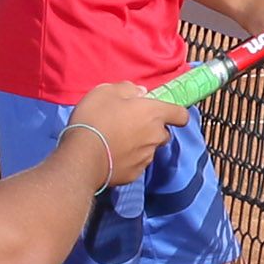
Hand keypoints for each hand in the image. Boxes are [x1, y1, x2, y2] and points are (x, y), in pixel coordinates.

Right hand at [67, 82, 183, 186]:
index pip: (181, 115)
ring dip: (140, 144)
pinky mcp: (134, 174)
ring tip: (117, 141)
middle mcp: (155, 137)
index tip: (165, 112)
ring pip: (150, 149)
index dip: (176, 113)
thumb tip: (141, 93)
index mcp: (154, 114)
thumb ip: (128, 89)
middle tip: (131, 124)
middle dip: (152, 129)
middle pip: (163, 133)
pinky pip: (137, 163)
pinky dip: (129, 159)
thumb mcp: (106, 91)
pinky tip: (112, 155)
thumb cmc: (95, 118)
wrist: (82, 156)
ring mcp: (146, 158)